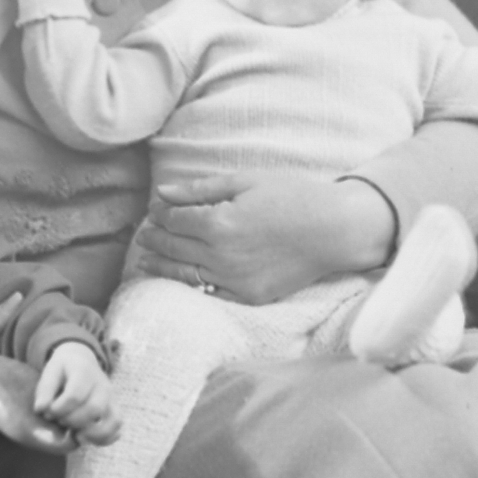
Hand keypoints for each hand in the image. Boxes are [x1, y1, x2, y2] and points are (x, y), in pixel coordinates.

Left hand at [34, 342, 120, 444]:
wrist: (81, 361)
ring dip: (91, 433)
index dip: (58, 409)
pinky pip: (117, 427)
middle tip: (59, 420)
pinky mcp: (114, 409)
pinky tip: (86, 438)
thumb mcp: (50, 372)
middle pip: (94, 409)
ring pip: (112, 419)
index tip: (47, 412)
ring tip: (74, 435)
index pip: (75, 395)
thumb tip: (41, 409)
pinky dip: (105, 438)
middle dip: (72, 421)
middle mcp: (102, 384)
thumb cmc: (63, 370)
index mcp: (84, 371)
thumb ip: (45, 390)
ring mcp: (112, 397)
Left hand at [139, 172, 396, 303]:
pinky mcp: (249, 296)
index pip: (174, 220)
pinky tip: (179, 278)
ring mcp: (235, 280)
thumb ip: (200, 189)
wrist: (334, 230)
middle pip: (173, 248)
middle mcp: (221, 255)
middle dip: (155, 239)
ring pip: (184, 275)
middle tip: (143, 234)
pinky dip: (189, 285)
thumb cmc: (293, 196)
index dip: (160, 214)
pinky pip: (209, 293)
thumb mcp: (246, 181)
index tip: (154, 209)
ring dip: (161, 266)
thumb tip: (162, 194)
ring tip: (145, 260)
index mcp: (219, 223)